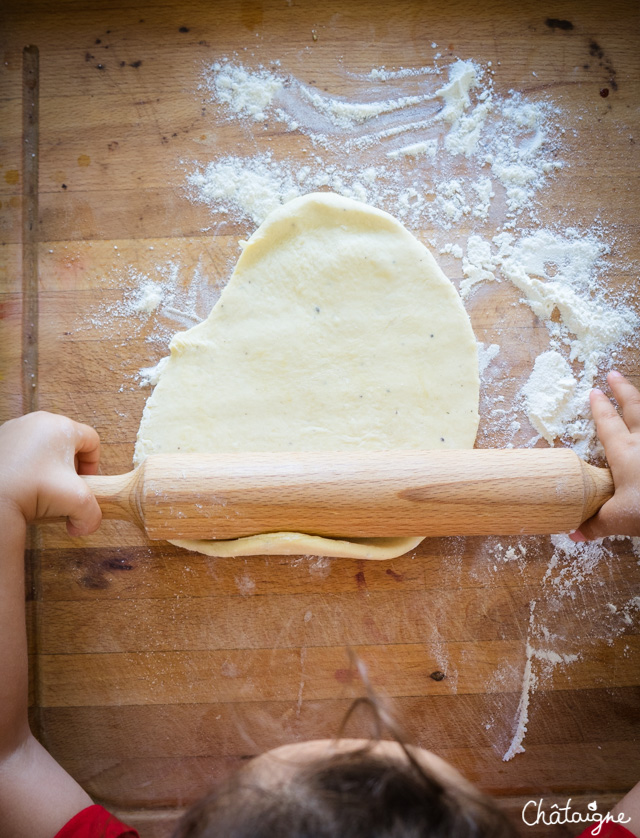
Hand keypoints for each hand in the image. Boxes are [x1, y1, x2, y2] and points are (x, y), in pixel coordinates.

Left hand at [0, 411, 101, 535]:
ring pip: (42, 448)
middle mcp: (36, 421)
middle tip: (64, 489)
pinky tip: (22, 487)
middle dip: (69, 469)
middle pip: (66, 444)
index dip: (93, 465)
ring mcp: (13, 430)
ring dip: (47, 469)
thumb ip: (92, 514)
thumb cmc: (34, 491)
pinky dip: (25, 469)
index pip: (92, 440)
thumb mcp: (78, 502)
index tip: (85, 483)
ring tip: (41, 490)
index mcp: (60, 427)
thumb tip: (85, 526)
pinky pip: (20, 452)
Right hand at [571, 371, 639, 540]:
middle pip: (633, 407)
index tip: (593, 392)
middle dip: (622, 390)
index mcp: (625, 452)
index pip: (608, 423)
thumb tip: (573, 533)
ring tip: (638, 392)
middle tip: (613, 374)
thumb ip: (596, 524)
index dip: (599, 408)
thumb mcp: (620, 519)